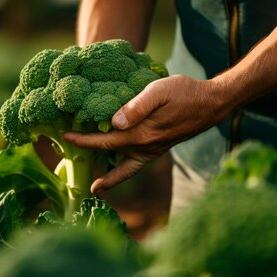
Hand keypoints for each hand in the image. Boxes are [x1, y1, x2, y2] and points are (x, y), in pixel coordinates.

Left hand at [63, 74, 232, 192]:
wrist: (211, 103)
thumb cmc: (185, 93)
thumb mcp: (159, 91)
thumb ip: (137, 106)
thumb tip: (114, 122)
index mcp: (141, 135)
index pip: (105, 142)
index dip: (83, 141)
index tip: (65, 137)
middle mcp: (146, 148)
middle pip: (112, 160)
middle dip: (93, 165)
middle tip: (78, 173)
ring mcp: (154, 150)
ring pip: (126, 169)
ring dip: (111, 177)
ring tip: (97, 185)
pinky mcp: (160, 147)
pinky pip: (137, 163)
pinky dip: (124, 169)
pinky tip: (117, 164)